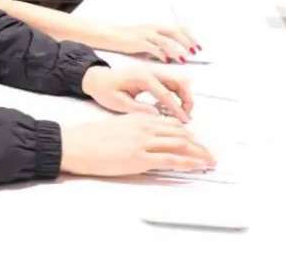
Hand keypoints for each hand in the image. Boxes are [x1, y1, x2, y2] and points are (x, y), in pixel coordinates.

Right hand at [59, 113, 214, 175]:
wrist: (76, 145)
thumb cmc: (90, 138)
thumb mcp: (117, 127)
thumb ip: (135, 130)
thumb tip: (147, 140)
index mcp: (139, 119)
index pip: (172, 125)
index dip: (188, 134)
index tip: (196, 142)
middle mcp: (145, 127)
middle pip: (181, 134)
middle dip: (198, 145)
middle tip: (209, 154)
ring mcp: (143, 142)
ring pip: (180, 145)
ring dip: (198, 154)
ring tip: (209, 161)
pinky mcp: (140, 158)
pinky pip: (170, 160)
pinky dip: (188, 163)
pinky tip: (197, 167)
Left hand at [81, 65, 193, 122]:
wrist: (97, 79)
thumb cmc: (105, 90)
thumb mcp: (119, 103)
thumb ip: (139, 109)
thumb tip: (157, 115)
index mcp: (142, 77)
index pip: (166, 93)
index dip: (177, 108)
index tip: (184, 120)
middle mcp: (150, 71)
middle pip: (179, 81)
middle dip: (187, 99)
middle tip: (186, 116)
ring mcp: (153, 72)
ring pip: (178, 81)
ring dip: (184, 96)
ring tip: (181, 113)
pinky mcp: (153, 75)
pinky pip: (171, 82)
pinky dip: (177, 94)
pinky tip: (171, 107)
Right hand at [110, 24, 199, 62]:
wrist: (110, 35)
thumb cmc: (128, 38)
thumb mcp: (147, 38)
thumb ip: (160, 44)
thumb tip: (175, 54)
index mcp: (158, 26)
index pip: (179, 28)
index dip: (190, 36)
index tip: (199, 46)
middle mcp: (154, 28)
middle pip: (175, 32)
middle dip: (187, 42)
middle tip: (195, 52)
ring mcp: (146, 34)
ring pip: (165, 40)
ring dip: (176, 50)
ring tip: (183, 59)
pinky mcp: (137, 42)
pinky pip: (152, 47)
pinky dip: (160, 53)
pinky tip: (166, 60)